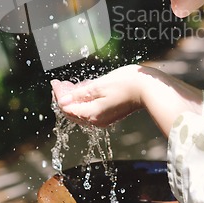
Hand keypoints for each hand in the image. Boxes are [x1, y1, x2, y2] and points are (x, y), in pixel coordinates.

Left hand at [51, 64, 202, 134]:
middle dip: (64, 96)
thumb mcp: (99, 85)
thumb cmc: (126, 84)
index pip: (67, 107)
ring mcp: (103, 118)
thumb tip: (62, 101)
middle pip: (73, 110)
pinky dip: (85, 99)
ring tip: (69, 85)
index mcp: (91, 114)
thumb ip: (80, 94)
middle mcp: (96, 120)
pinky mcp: (110, 113)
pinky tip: (84, 89)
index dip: (58, 94)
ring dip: (74, 97)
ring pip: (82, 109)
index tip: (54, 82)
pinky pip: (91, 108)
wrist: (149, 89)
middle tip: (59, 83)